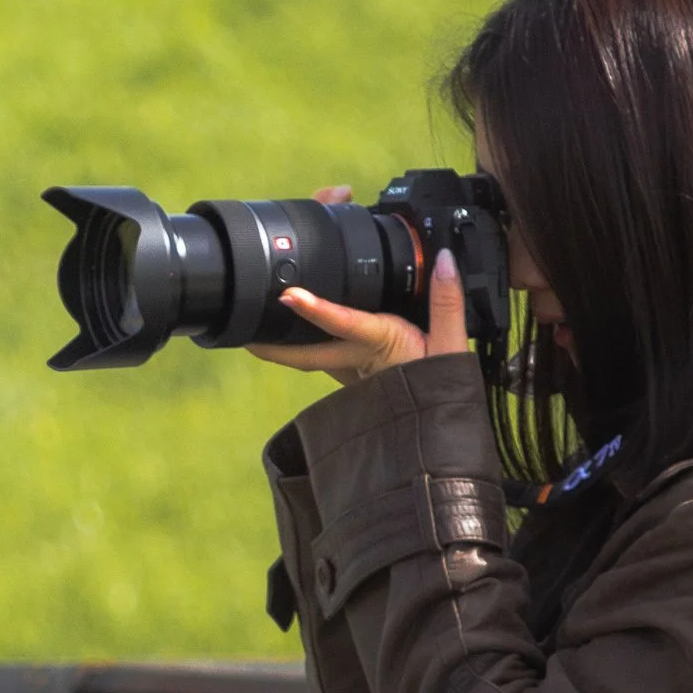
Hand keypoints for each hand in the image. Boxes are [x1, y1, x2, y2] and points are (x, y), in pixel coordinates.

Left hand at [248, 246, 470, 383]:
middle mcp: (356, 359)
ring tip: (255, 320)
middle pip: (303, 352)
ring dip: (283, 341)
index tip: (288, 296)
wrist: (437, 431)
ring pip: (308, 354)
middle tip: (239, 331)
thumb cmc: (442, 391)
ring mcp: (348, 371)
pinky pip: (322, 355)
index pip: (343, 324)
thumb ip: (448, 301)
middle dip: (270, 343)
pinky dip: (308, 340)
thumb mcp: (453, 346)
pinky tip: (295, 325)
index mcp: (380, 344)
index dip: (316, 310)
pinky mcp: (349, 376)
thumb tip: (446, 261)